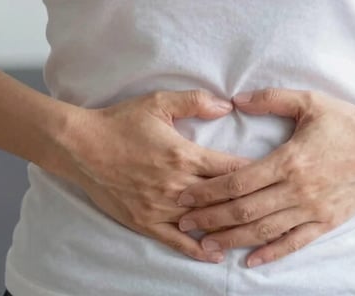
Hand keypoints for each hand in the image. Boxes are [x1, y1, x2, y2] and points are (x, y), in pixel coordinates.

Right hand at [52, 89, 253, 263]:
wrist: (81, 146)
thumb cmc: (121, 121)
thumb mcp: (158, 102)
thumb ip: (195, 102)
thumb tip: (227, 105)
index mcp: (184, 155)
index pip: (231, 170)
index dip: (255, 174)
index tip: (273, 176)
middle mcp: (177, 185)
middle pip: (223, 200)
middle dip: (248, 203)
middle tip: (271, 206)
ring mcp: (160, 207)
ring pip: (203, 223)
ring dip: (228, 227)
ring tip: (253, 232)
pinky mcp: (144, 221)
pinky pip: (176, 240)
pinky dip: (197, 249)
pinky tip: (215, 253)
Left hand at [174, 88, 354, 266]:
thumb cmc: (347, 121)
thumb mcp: (309, 101)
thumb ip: (271, 99)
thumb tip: (236, 99)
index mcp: (289, 160)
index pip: (238, 182)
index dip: (208, 192)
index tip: (185, 196)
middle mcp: (297, 190)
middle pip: (244, 211)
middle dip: (210, 219)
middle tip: (183, 223)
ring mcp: (312, 210)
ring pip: (264, 231)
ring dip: (232, 239)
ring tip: (206, 245)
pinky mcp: (326, 222)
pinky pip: (294, 243)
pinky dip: (270, 254)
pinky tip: (250, 260)